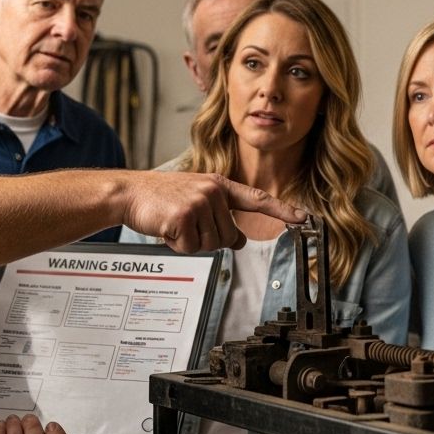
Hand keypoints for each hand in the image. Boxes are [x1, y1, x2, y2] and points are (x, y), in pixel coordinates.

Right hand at [122, 172, 307, 252]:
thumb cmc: (162, 197)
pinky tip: (167, 227)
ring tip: (175, 223)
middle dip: (207, 239)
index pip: (257, 199)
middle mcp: (214, 191)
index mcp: (220, 185)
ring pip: (212, 245)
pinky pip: (191, 247)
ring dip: (192, 242)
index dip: (282, 210)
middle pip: (228, 237)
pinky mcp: (185, 215)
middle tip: (186, 224)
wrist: (130, 193)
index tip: (303, 217)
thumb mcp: (196, 200)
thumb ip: (221, 217)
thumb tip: (239, 241)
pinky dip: (177, 244)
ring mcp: (200, 202)